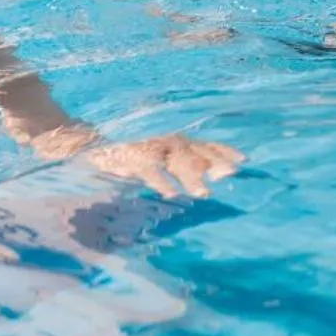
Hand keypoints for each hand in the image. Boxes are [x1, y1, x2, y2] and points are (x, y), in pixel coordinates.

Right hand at [83, 134, 243, 198]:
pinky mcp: (131, 159)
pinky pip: (149, 171)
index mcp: (177, 140)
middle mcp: (166, 140)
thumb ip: (188, 165)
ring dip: (191, 175)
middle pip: (196, 150)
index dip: (224, 150)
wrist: (91, 149)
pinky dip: (161, 182)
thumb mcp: (163, 159)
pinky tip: (171, 195)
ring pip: (175, 159)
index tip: (245, 161)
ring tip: (205, 194)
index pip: (206, 143)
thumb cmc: (134, 158)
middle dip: (215, 162)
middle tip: (233, 175)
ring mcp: (149, 147)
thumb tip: (220, 175)